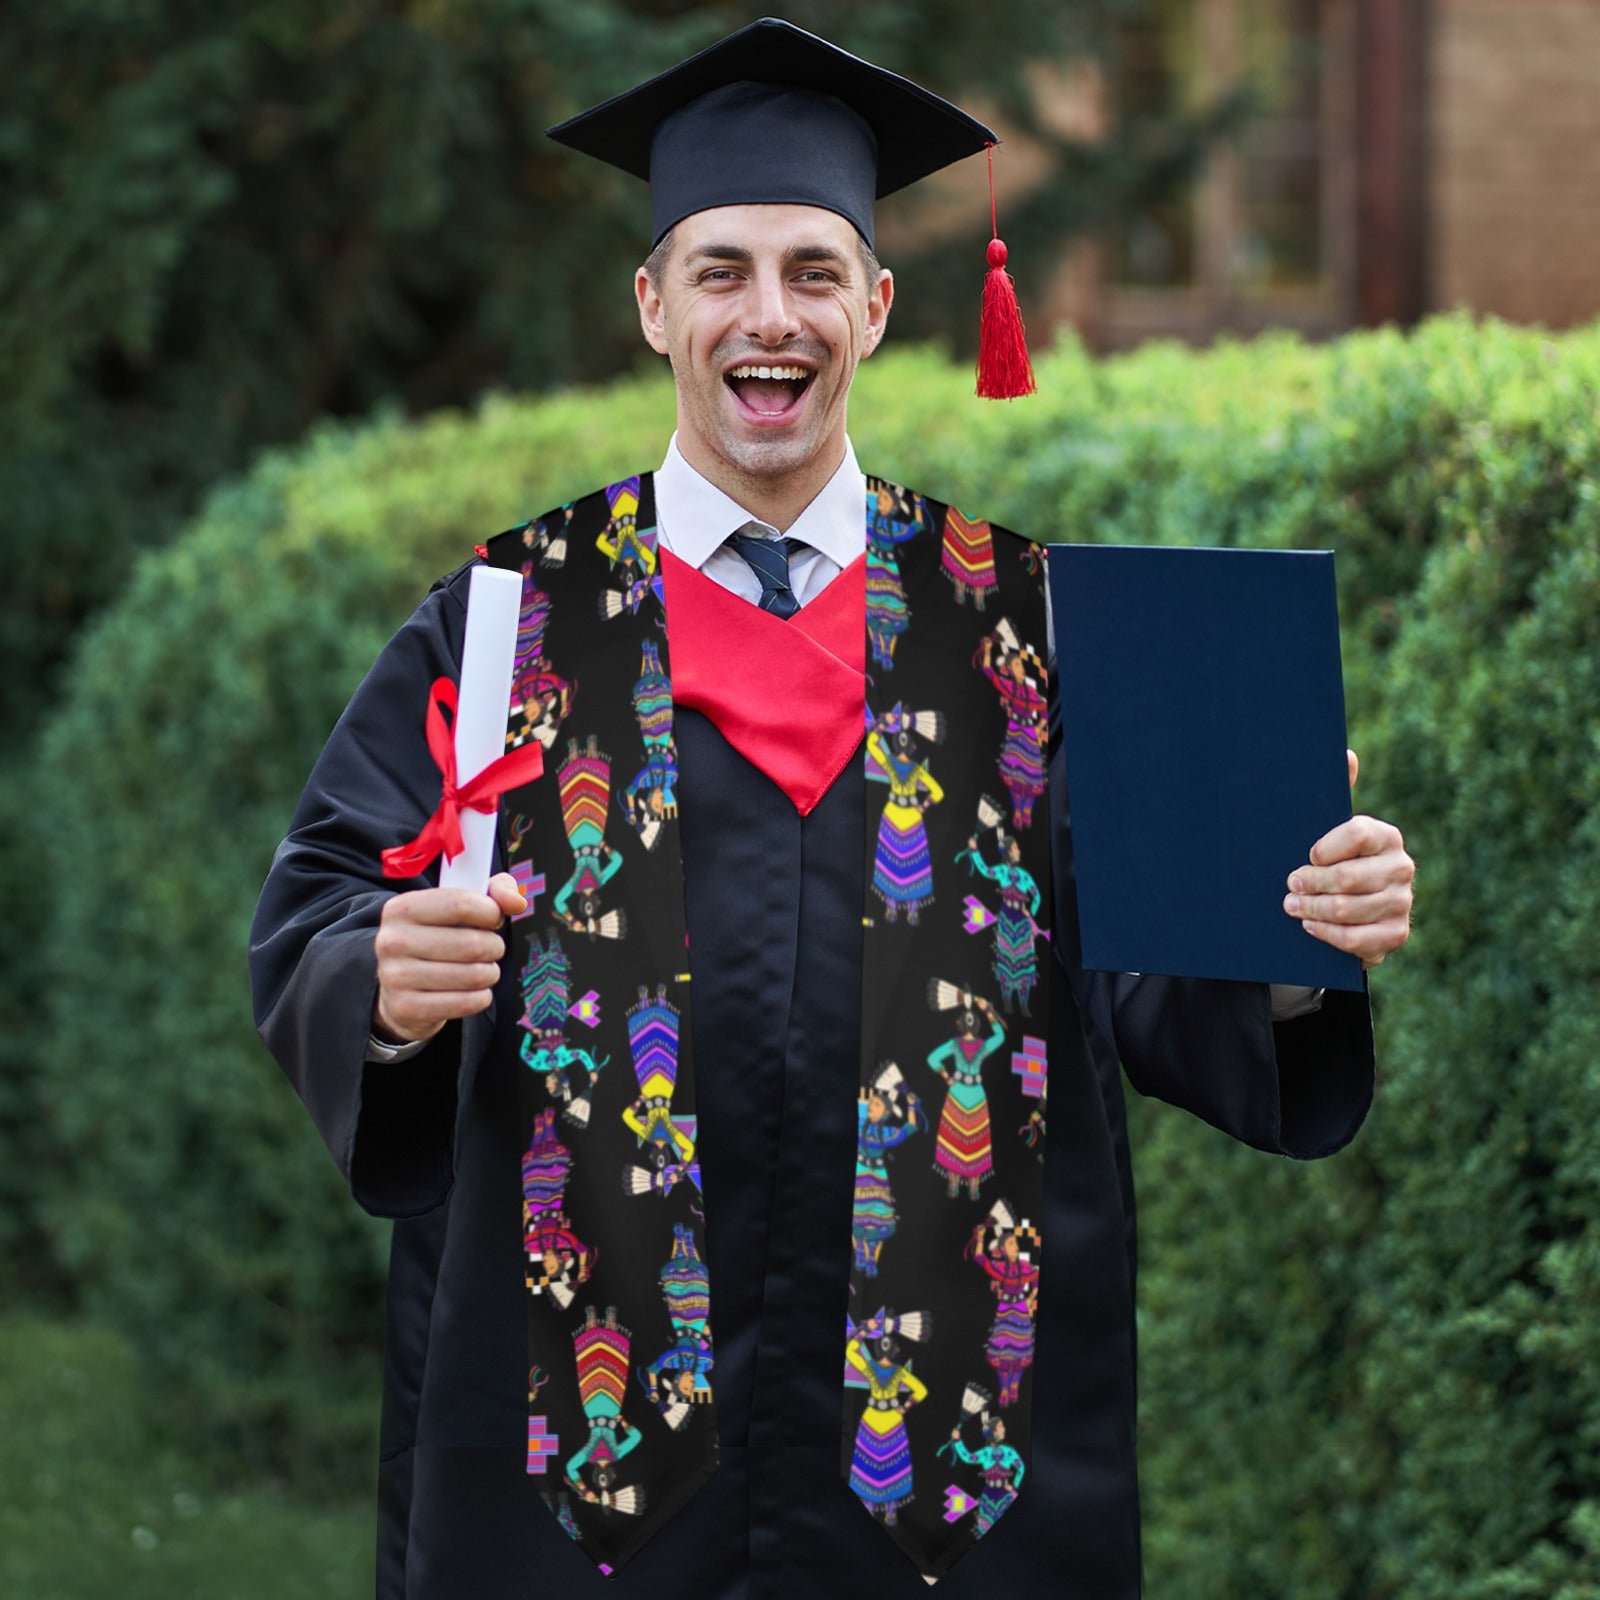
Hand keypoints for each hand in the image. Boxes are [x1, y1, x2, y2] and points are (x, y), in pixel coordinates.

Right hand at [372, 871, 526, 1043]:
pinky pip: (466, 1003)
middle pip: (471, 944)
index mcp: (402, 908)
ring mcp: (395, 977)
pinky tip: (474, 991)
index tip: (494, 919)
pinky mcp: (406, 1008)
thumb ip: (494, 892)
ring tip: (483, 970)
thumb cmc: (438, 938)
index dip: (491, 912)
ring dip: (490, 973)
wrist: (401, 988)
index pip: (461, 904)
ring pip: (473, 975)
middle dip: (494, 947)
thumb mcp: (459, 906)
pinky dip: (481, 997)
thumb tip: (516, 902)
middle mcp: (392, 940)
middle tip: (491, 949)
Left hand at [1283, 750, 1413, 967]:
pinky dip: (1327, 933)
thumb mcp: (1328, 828)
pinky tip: (1310, 926)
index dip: (1325, 847)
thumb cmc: (1332, 860)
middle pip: (1348, 877)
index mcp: (1386, 836)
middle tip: (1289, 885)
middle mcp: (1401, 867)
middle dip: (1310, 883)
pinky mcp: (1395, 934)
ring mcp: (1402, 903)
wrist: (1350, 908)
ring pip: (1348, 909)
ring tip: (1291, 906)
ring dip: (1312, 909)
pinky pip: (1356, 939)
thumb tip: (1346, 754)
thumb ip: (1336, 792)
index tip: (1306, 855)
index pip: (1356, 833)